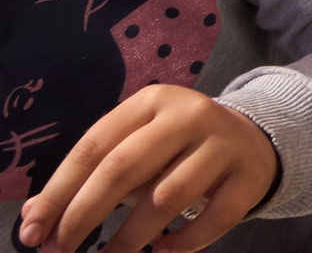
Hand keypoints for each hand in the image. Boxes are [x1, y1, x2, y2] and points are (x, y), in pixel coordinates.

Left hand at [16, 85, 278, 252]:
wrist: (251, 140)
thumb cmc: (175, 149)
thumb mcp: (133, 149)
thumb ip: (88, 177)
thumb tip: (34, 215)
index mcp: (151, 102)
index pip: (93, 147)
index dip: (58, 193)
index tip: (32, 234)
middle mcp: (188, 115)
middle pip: (124, 168)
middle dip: (84, 215)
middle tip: (60, 251)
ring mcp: (223, 143)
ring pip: (168, 196)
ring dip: (130, 237)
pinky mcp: (250, 174)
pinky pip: (216, 216)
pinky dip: (185, 242)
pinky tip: (163, 250)